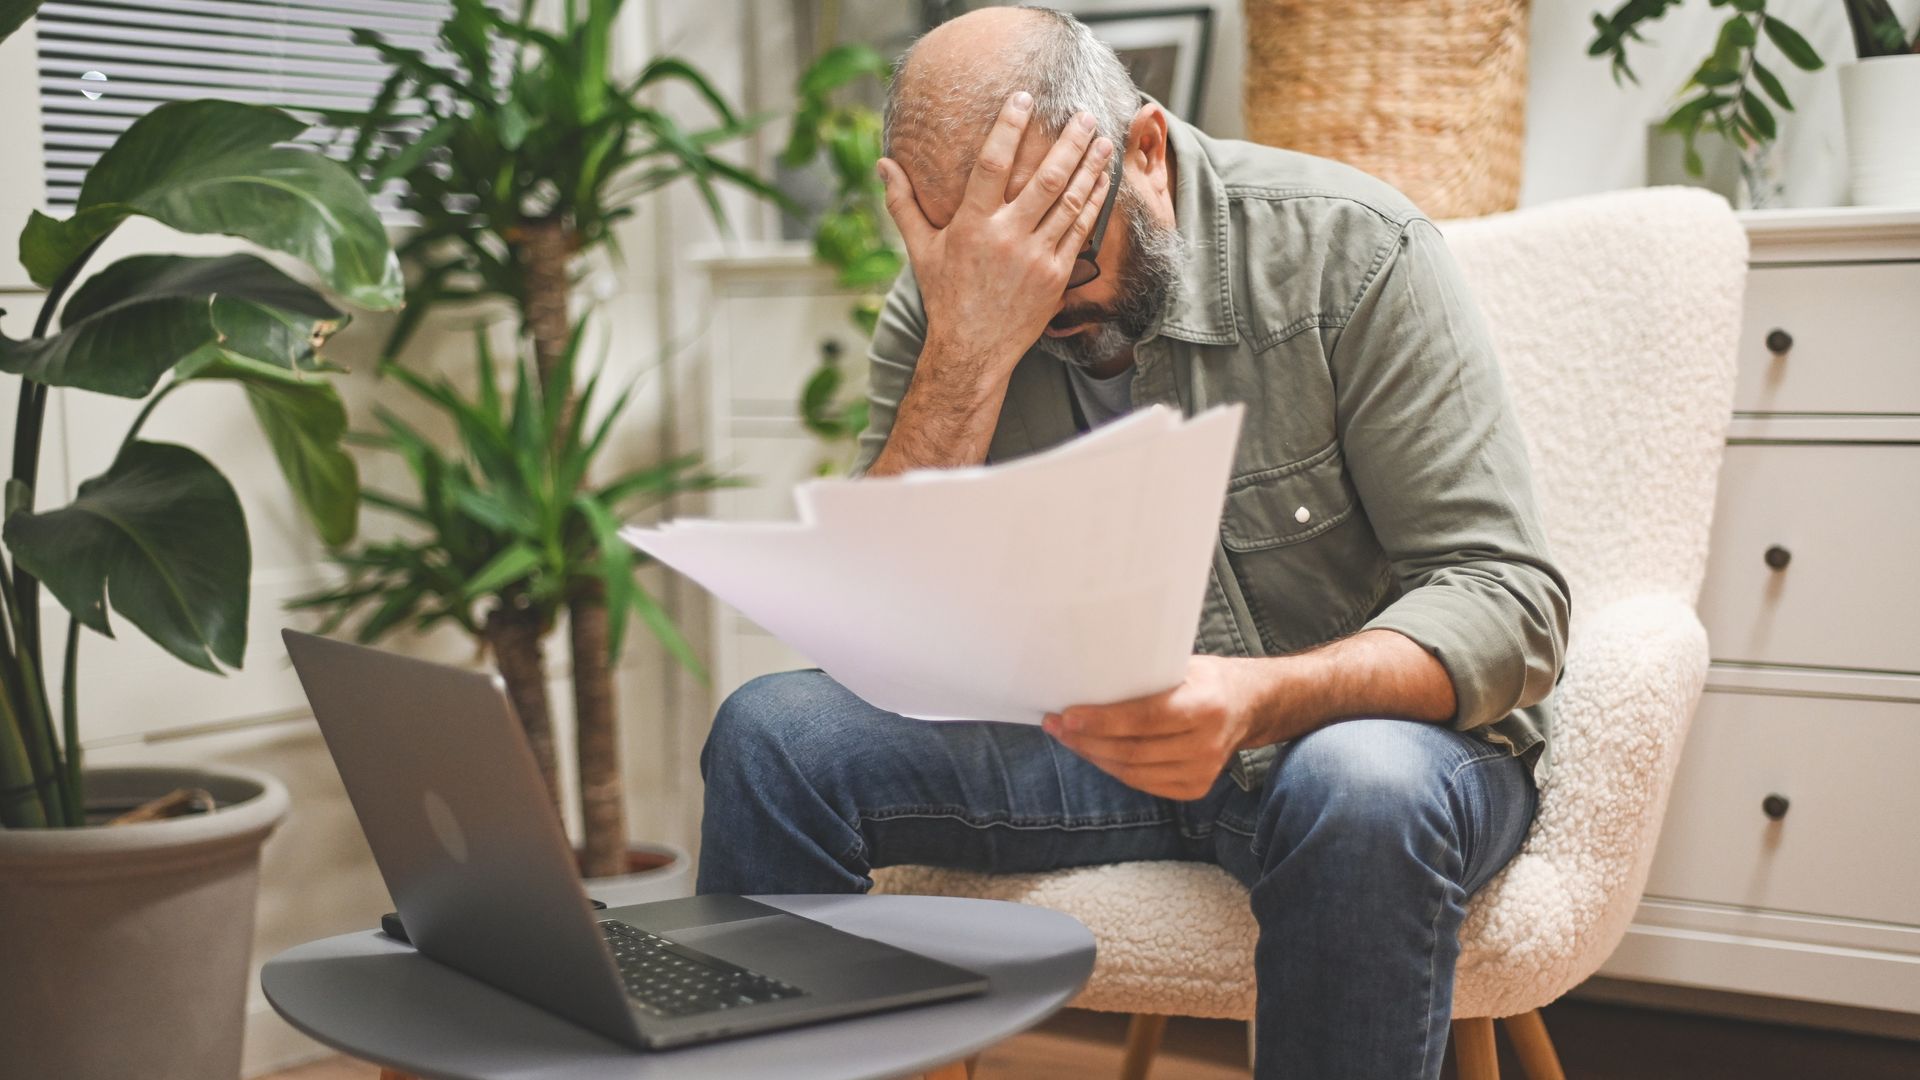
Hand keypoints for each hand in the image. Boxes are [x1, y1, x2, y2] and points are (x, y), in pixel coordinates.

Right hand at [877, 92, 1113, 386]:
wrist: (972, 351)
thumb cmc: (945, 297)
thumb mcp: (920, 249)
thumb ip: (903, 203)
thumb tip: (882, 164)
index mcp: (971, 225)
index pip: (991, 164)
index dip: (1009, 127)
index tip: (1024, 98)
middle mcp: (1006, 238)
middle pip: (1045, 179)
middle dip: (1068, 142)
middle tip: (1083, 113)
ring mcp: (1036, 257)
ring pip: (1070, 202)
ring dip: (1089, 167)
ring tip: (1101, 138)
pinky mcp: (1056, 275)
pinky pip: (1081, 231)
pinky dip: (1094, 202)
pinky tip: (1102, 180)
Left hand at [1043, 655, 1275, 800]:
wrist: (1249, 706)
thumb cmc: (1207, 680)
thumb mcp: (1184, 666)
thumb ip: (1146, 677)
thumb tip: (1087, 679)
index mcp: (1205, 706)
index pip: (1145, 719)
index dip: (1101, 721)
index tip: (1067, 716)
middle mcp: (1207, 744)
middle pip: (1132, 750)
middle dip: (1086, 740)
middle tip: (1056, 726)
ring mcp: (1203, 771)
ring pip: (1132, 772)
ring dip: (1094, 756)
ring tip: (1068, 739)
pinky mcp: (1196, 788)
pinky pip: (1143, 783)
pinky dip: (1114, 769)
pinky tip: (1095, 753)